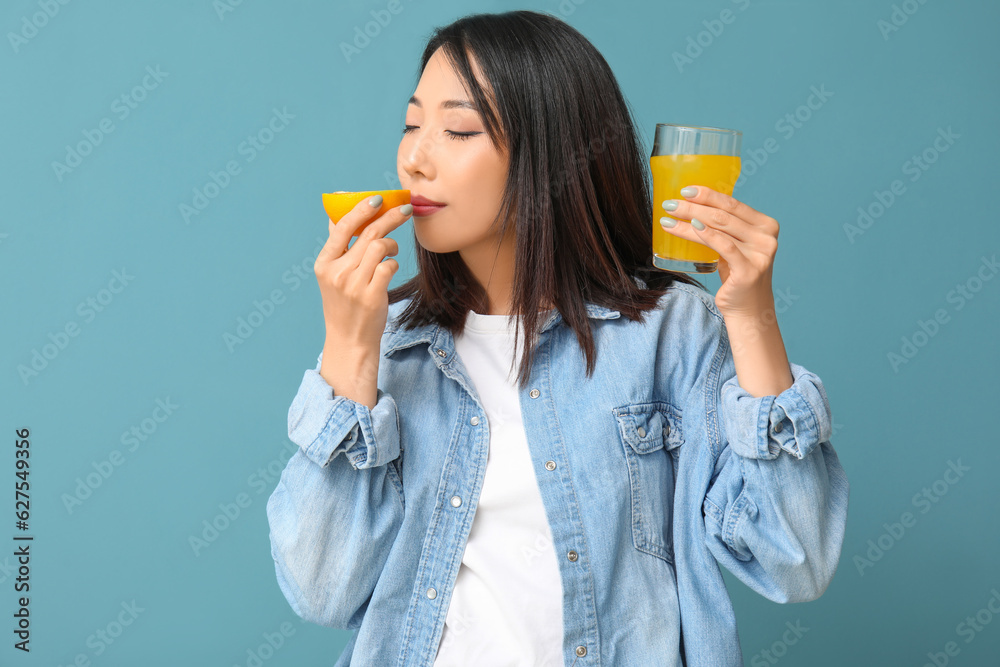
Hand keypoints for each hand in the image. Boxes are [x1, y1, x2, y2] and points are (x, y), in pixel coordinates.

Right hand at [314, 195, 411, 349]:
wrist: (349, 341)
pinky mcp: (371, 296)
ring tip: (393, 251)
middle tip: (405, 210)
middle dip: (390, 218)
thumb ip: (337, 247)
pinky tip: (390, 269)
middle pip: (368, 233)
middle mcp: (337, 273)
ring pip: (380, 247)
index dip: (361, 209)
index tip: (377, 199)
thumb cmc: (344, 304)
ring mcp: (354, 285)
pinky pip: (389, 266)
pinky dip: (394, 263)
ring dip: (392, 245)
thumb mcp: (332, 276)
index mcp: (324, 263)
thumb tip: (339, 214)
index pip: (342, 227)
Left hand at [660, 185, 779, 316]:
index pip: (732, 204)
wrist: (749, 310)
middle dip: (693, 206)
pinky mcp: (749, 269)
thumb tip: (693, 207)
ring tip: (668, 217)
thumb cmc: (737, 276)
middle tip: (670, 203)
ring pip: (719, 227)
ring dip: (690, 219)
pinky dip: (705, 234)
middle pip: (723, 214)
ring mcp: (761, 253)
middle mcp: (767, 237)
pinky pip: (724, 246)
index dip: (708, 194)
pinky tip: (690, 227)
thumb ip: (726, 229)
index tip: (685, 190)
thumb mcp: (735, 247)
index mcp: (766, 225)